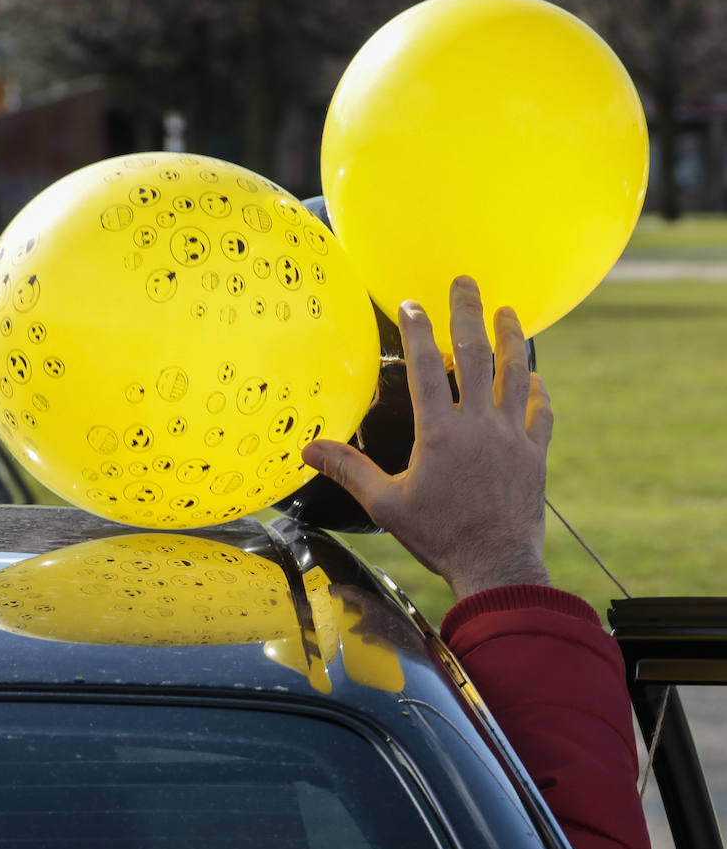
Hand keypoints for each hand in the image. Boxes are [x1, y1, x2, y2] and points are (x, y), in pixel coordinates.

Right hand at [302, 276, 552, 601]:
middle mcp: (479, 425)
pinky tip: (534, 377)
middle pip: (474, 356)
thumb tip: (308, 450)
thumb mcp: (385, 505)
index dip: (417, 330)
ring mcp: (512, 436)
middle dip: (467, 313)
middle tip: (465, 282)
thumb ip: (348, 470)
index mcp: (439, 433)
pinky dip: (537, 389)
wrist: (496, 565)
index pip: (424, 368)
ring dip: (512, 338)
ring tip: (507, 311)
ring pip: (515, 374)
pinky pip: (540, 412)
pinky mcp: (536, 454)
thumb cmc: (438, 535)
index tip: (411, 303)